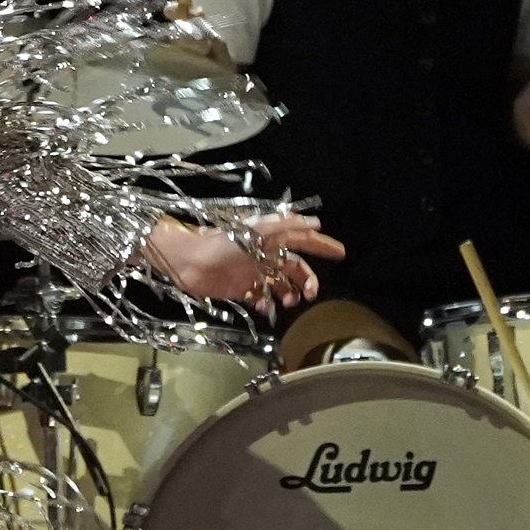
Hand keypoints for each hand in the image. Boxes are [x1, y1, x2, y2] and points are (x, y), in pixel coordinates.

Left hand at [142, 211, 344, 314]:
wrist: (188, 262)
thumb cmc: (220, 243)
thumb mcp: (255, 229)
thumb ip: (285, 225)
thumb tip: (316, 223)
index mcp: (271, 238)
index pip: (303, 240)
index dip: (322, 246)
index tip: (341, 253)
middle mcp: (266, 254)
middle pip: (296, 268)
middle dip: (308, 280)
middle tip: (311, 293)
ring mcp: (254, 272)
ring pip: (282, 285)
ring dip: (290, 294)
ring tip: (288, 302)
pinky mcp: (242, 288)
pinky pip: (263, 298)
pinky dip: (268, 303)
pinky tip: (266, 307)